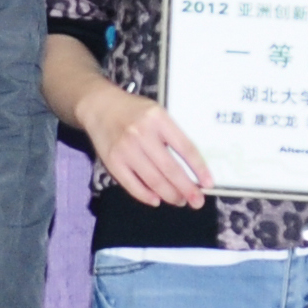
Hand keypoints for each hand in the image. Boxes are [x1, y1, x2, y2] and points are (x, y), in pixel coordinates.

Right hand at [75, 82, 211, 207]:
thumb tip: (191, 167)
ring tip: (180, 201)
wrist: (99, 106)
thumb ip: (171, 135)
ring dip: (169, 194)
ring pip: (153, 180)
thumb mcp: (157, 113)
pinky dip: (146, 196)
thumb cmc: (133, 111)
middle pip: (170, 168)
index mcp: (159, 119)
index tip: (208, 183)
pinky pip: (132, 185)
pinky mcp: (112, 161)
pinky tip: (157, 200)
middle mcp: (142, 134)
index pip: (185, 147)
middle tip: (197, 201)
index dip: (199, 168)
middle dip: (186, 188)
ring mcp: (125, 149)